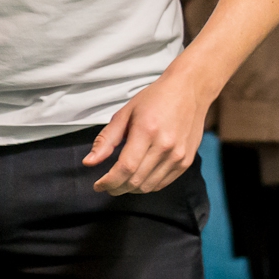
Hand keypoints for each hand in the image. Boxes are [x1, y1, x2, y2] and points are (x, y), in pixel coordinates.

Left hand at [85, 69, 211, 194]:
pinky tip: (139, 178)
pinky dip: (147, 186)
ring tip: (122, 181)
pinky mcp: (186, 161)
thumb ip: (106, 140)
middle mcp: (165, 146)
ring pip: (149, 186)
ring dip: (131, 188)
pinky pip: (163, 183)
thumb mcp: (125, 114)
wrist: (189, 90)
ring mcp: (178, 155)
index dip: (108, 182)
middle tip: (107, 185)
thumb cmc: (155, 99)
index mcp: (147, 131)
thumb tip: (89, 162)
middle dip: (116, 188)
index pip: (125, 168)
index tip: (98, 185)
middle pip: (135, 181)